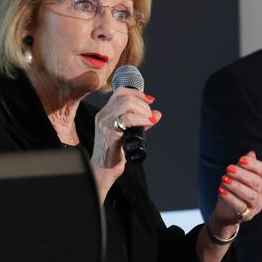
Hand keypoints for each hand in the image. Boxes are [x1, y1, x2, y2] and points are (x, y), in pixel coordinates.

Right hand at [90, 88, 160, 202]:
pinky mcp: (110, 133)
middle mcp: (103, 115)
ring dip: (143, 110)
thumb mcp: (128, 132)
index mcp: (106, 113)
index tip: (149, 100)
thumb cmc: (114, 151)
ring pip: (127, 104)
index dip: (137, 93)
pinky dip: (142, 120)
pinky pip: (128, 119)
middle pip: (126, 97)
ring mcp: (105, 123)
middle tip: (150, 116)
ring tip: (149, 120)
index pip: (120, 92)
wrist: (104, 168)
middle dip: (143, 104)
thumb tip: (157, 114)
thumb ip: (142, 121)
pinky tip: (147, 124)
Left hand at [208, 151, 261, 237]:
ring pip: (250, 195)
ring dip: (236, 186)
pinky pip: (240, 206)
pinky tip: (221, 191)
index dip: (253, 164)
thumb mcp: (237, 175)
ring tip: (224, 179)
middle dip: (242, 174)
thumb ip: (244, 165)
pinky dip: (230, 198)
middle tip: (228, 169)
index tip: (240, 159)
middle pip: (256, 182)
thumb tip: (251, 153)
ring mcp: (256, 205)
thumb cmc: (234, 189)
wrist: (226, 210)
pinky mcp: (247, 214)